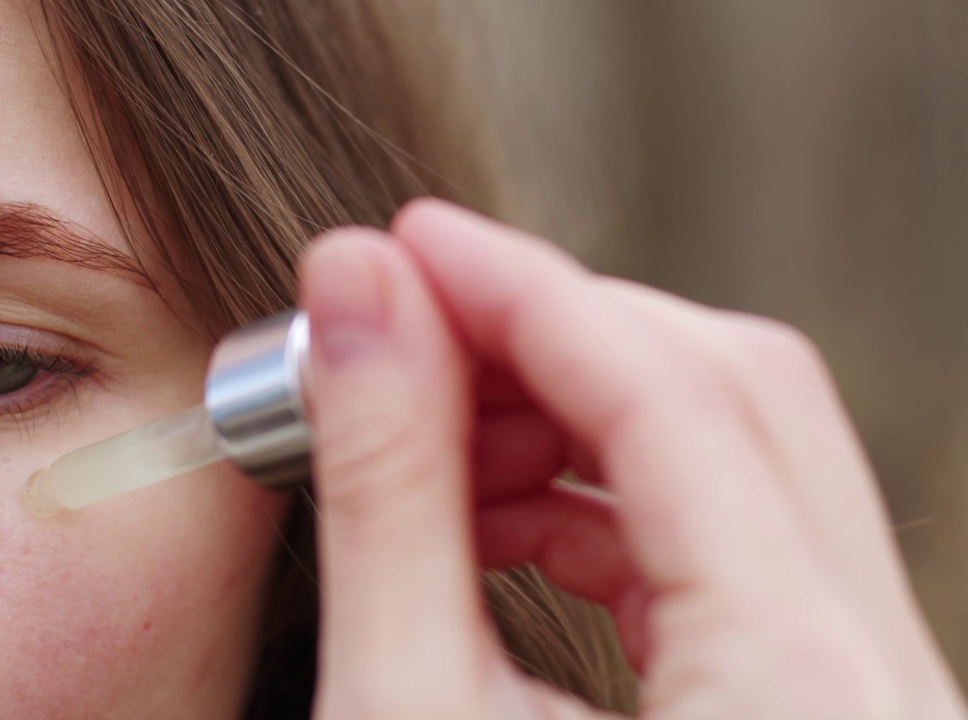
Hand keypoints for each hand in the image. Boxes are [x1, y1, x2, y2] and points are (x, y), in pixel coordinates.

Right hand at [298, 199, 965, 718]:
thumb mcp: (404, 709)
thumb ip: (386, 495)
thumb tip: (358, 300)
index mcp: (799, 692)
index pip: (672, 392)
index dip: (522, 291)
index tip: (407, 245)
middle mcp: (873, 685)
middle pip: (734, 391)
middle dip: (553, 340)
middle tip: (408, 334)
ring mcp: (861, 693)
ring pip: (744, 454)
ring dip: (575, 419)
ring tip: (436, 443)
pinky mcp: (817, 705)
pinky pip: (736, 539)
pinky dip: (607, 500)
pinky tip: (499, 515)